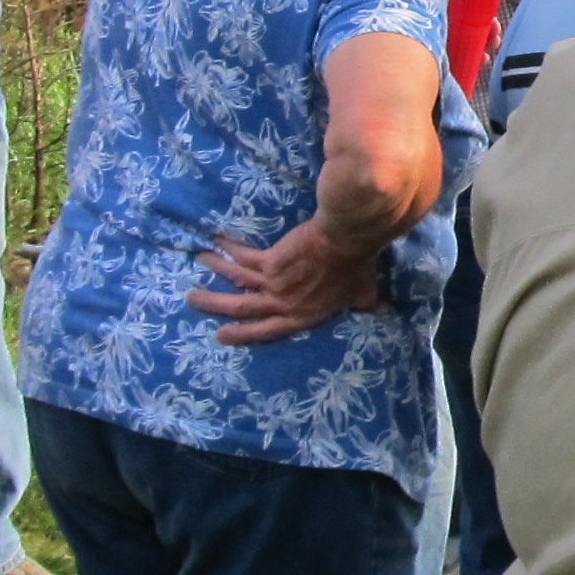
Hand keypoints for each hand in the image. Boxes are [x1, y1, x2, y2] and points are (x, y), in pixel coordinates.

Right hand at [190, 221, 385, 341]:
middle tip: (193, 301)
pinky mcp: (271, 263)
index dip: (245, 334)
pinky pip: (243, 258)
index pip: (269, 330)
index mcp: (304, 315)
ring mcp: (276, 285)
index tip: (222, 335)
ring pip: (236, 283)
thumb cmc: (357, 266)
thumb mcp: (363, 293)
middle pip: (243, 310)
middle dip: (216, 308)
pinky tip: (214, 241)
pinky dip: (227, 249)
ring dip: (215, 276)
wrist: (348, 240)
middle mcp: (285, 304)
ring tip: (197, 268)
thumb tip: (381, 310)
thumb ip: (364, 304)